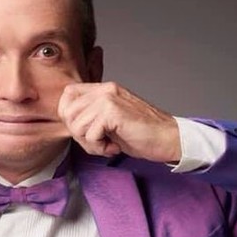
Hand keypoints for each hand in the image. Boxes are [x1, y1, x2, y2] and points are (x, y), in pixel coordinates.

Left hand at [58, 82, 180, 161]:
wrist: (169, 138)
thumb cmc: (143, 134)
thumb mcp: (111, 120)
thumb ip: (92, 115)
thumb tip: (69, 123)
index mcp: (104, 89)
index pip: (68, 95)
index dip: (69, 116)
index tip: (85, 131)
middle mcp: (105, 89)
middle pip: (68, 112)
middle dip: (79, 134)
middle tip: (99, 142)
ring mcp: (108, 98)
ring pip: (77, 125)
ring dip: (90, 143)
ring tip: (109, 145)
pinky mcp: (113, 112)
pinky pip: (90, 134)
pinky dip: (100, 147)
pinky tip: (115, 147)